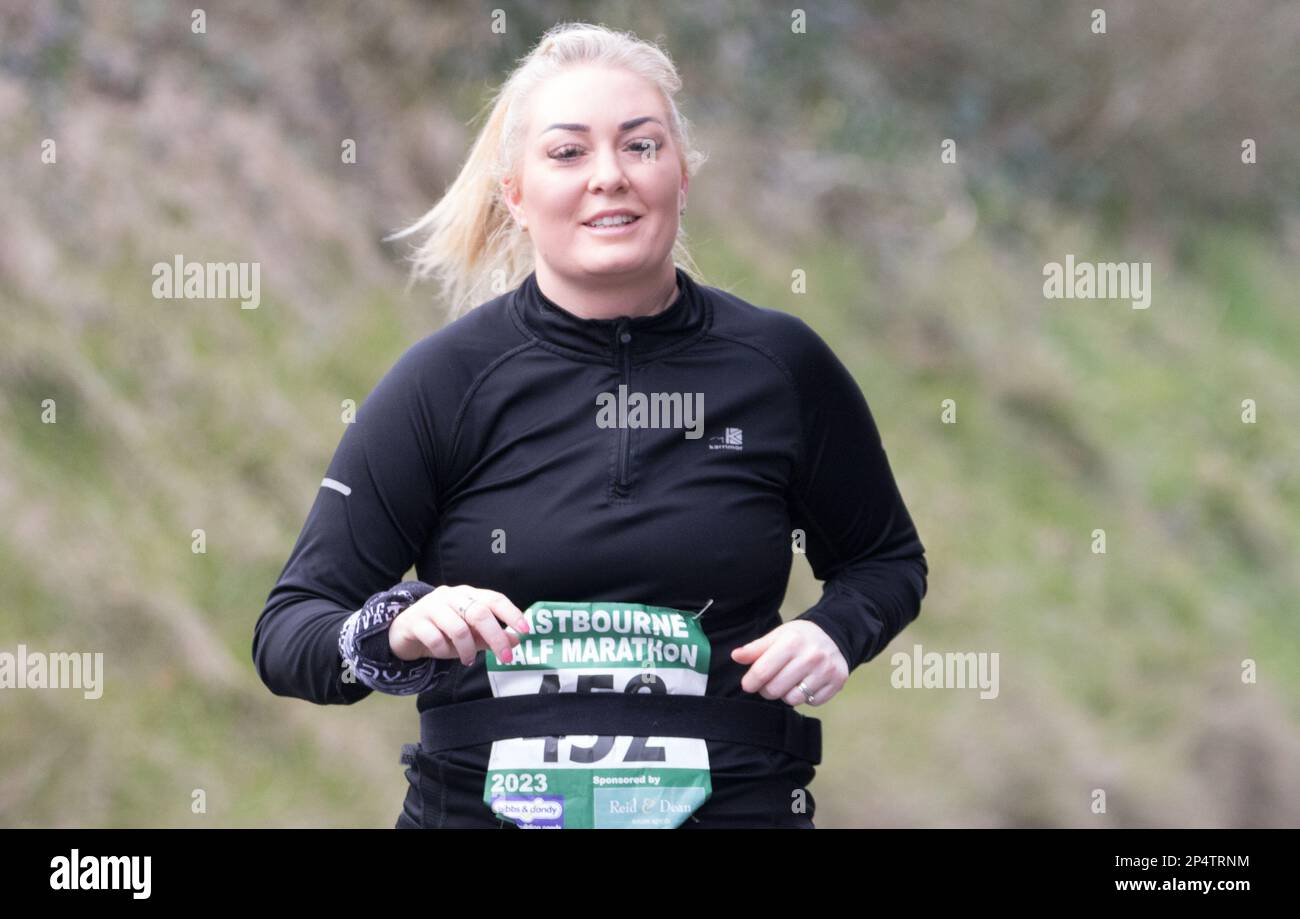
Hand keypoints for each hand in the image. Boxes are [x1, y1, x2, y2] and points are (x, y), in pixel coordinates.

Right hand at [389, 585, 529, 666]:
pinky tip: (444, 654)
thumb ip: (491, 636)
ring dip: (467, 649)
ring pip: (458, 628)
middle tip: (505, 657)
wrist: (402, 631)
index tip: (525, 630)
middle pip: (479, 613)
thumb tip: (516, 640)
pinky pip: (435, 639)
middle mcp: (451, 596)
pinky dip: (443, 651)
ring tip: (468, 660)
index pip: (494, 599)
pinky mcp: (415, 621)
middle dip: (495, 637)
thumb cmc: (441, 631)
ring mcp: (431, 607)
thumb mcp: (469, 634)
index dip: (511, 614)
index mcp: (468, 595)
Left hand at [731, 620, 848, 707]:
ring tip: (788, 682)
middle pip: (775, 690)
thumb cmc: (798, 638)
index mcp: (792, 642)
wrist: (833, 635)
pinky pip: (811, 702)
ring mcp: (826, 670)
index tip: (748, 684)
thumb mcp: (776, 636)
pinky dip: (805, 697)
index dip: (750, 682)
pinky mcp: (837, 681)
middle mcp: (811, 656)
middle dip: (767, 690)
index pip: (762, 672)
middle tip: (769, 682)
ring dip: (786, 694)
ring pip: (793, 700)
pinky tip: (806, 683)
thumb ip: (755, 648)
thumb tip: (735, 656)